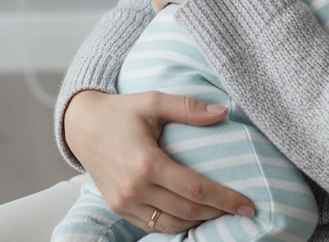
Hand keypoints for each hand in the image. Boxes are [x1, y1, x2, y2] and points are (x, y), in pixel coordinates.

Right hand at [63, 90, 254, 232]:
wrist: (80, 125)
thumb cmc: (120, 111)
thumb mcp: (152, 101)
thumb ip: (188, 108)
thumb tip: (224, 112)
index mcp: (146, 162)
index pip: (195, 189)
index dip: (225, 199)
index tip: (248, 205)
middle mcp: (135, 188)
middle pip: (187, 210)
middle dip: (218, 213)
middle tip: (241, 210)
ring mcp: (125, 202)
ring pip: (172, 224)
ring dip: (199, 222)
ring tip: (219, 213)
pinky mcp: (118, 208)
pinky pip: (153, 226)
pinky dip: (176, 225)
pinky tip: (191, 215)